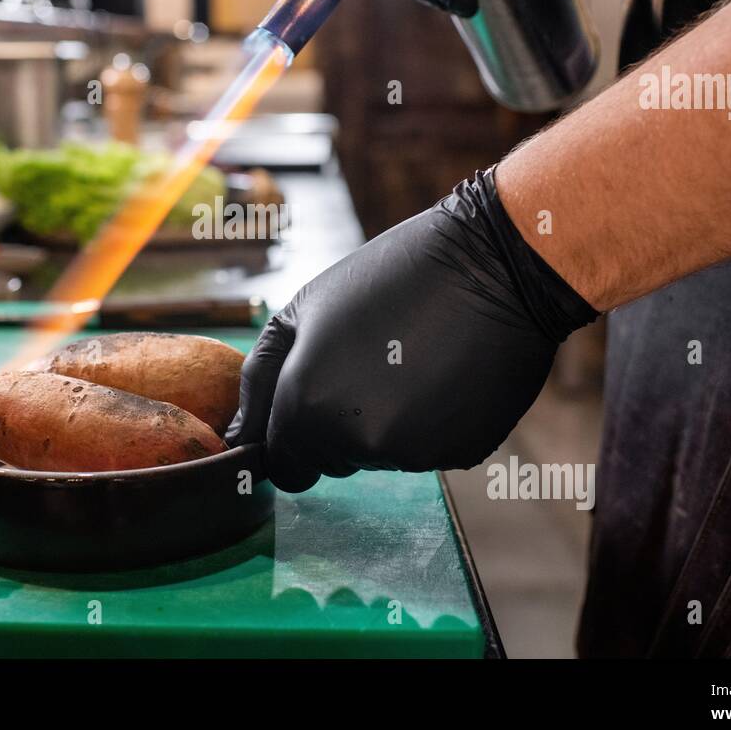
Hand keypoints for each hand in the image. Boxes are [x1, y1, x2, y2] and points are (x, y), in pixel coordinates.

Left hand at [226, 168, 596, 492]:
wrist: (491, 264)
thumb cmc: (389, 276)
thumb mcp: (304, 310)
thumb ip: (260, 379)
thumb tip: (239, 437)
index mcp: (306, 405)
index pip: (285, 465)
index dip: (295, 435)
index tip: (316, 400)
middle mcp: (356, 441)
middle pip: (333, 462)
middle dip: (340, 427)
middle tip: (371, 364)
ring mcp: (412, 452)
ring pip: (382, 458)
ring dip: (388, 423)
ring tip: (413, 360)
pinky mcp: (461, 453)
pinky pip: (429, 451)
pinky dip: (432, 424)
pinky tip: (446, 373)